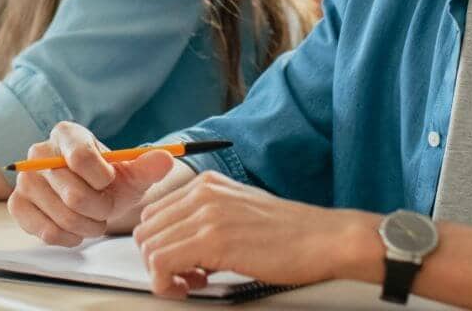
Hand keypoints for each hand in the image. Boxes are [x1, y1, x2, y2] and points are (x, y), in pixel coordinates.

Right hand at [8, 121, 179, 246]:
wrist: (90, 196)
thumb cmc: (109, 182)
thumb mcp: (132, 173)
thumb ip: (149, 166)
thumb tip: (166, 159)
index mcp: (66, 134)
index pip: (82, 158)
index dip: (103, 179)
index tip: (110, 181)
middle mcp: (39, 152)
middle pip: (74, 194)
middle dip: (100, 209)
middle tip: (105, 207)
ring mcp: (25, 179)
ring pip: (63, 216)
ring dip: (88, 226)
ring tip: (94, 218)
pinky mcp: (17, 205)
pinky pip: (46, 231)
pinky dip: (69, 237)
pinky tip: (76, 230)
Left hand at [133, 171, 380, 298]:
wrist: (325, 239)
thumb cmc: (292, 234)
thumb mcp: (241, 212)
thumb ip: (208, 219)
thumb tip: (180, 244)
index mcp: (207, 184)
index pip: (154, 213)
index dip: (160, 245)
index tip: (180, 263)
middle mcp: (203, 193)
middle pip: (146, 231)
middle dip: (157, 261)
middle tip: (185, 277)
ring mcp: (207, 215)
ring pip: (149, 248)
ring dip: (163, 274)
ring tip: (192, 283)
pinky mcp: (213, 240)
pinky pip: (162, 264)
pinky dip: (167, 284)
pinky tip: (191, 287)